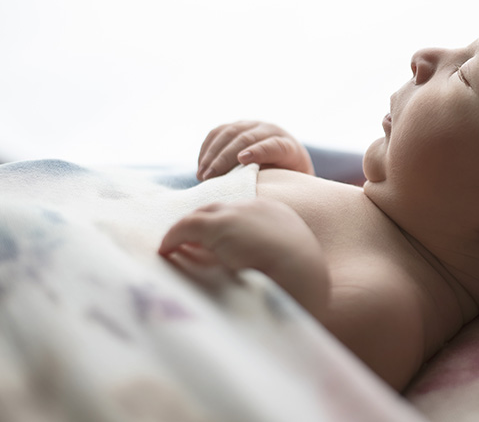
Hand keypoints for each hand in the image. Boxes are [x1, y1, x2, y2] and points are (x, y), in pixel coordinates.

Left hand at [159, 199, 329, 317]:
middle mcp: (257, 206)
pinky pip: (186, 227)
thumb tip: (239, 266)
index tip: (210, 243)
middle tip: (186, 243)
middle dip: (202, 225)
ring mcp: (239, 213)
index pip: (242, 213)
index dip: (224, 227)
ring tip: (172, 248)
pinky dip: (173, 238)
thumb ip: (263, 255)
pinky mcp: (221, 225)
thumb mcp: (284, 262)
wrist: (303, 276)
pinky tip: (165, 251)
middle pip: (219, 209)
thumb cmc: (299, 280)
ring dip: (187, 232)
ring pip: (202, 216)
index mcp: (277, 215)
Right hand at [198, 121, 314, 180]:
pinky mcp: (238, 125)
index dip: (259, 151)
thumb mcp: (285, 184)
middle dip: (225, 158)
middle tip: (209, 177)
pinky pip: (218, 131)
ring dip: (212, 153)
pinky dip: (207, 147)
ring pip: (229, 132)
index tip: (242, 160)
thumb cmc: (284, 180)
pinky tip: (201, 165)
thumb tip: (247, 189)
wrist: (286, 161)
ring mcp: (253, 125)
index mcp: (289, 147)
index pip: (274, 146)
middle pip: (246, 138)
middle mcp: (271, 131)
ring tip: (202, 174)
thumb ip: (271, 183)